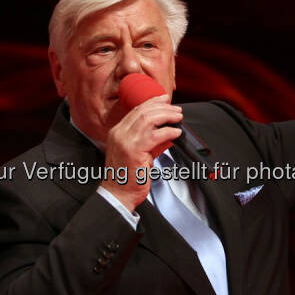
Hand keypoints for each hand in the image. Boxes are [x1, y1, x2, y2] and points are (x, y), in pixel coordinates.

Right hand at [100, 94, 181, 209]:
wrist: (117, 194)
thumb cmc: (126, 177)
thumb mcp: (135, 153)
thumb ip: (147, 140)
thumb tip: (164, 131)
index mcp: (117, 132)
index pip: (135, 111)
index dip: (151, 103)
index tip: (164, 100)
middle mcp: (119, 134)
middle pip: (142, 111)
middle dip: (162, 106)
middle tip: (175, 108)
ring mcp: (125, 141)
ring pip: (148, 119)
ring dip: (166, 115)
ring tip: (177, 116)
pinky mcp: (134, 150)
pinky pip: (154, 136)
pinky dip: (168, 131)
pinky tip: (176, 132)